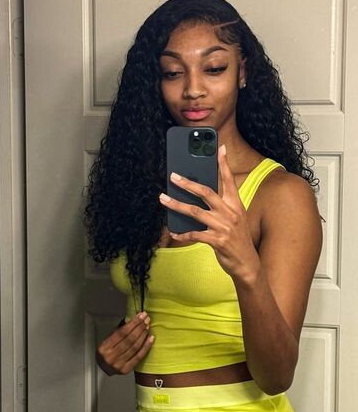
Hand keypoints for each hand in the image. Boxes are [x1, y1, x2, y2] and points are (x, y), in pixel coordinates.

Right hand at [96, 312, 153, 374]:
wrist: (103, 369)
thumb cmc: (105, 352)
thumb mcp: (106, 340)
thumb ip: (117, 332)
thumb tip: (132, 321)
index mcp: (104, 347)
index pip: (121, 333)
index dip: (132, 324)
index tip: (140, 316)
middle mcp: (111, 356)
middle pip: (129, 339)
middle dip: (139, 327)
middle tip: (146, 319)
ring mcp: (119, 364)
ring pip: (135, 347)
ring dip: (143, 335)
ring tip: (148, 326)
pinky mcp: (126, 369)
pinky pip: (139, 356)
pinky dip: (146, 346)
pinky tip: (150, 338)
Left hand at [158, 144, 260, 282]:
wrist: (247, 263)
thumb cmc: (236, 238)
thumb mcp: (234, 218)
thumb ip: (221, 205)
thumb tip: (201, 193)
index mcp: (236, 205)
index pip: (229, 180)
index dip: (224, 164)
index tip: (219, 148)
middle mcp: (230, 213)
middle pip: (206, 193)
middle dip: (188, 183)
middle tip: (173, 177)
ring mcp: (223, 227)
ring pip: (195, 212)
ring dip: (176, 205)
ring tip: (163, 199)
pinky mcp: (217, 241)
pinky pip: (194, 234)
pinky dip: (182, 233)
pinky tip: (173, 232)